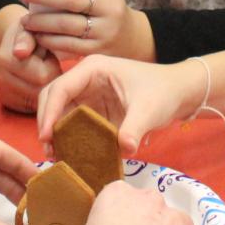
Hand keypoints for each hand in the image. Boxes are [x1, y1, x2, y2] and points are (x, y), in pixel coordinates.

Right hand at [0, 5, 62, 112]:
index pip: (42, 75)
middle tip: (49, 65)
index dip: (52, 66)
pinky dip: (39, 96)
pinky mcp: (7, 103)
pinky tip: (38, 83)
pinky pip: (31, 107)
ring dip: (46, 87)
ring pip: (37, 100)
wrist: (14, 42)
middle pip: (40, 89)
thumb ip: (27, 38)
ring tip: (43, 72)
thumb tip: (20, 52)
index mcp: (5, 59)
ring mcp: (2, 93)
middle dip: (51, 77)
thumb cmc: (30, 33)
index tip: (49, 56)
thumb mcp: (30, 28)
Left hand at [18, 0, 153, 61]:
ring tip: (25, 19)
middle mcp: (110, 7)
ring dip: (41, 21)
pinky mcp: (97, 50)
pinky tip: (37, 35)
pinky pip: (67, 45)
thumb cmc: (103, 5)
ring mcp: (105, 30)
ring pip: (66, 24)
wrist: (129, 38)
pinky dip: (49, 39)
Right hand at [37, 55, 200, 157]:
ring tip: (55, 156)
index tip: (47, 136)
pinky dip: (67, 137)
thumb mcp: (150, 109)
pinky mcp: (92, 109)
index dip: (50, 112)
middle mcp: (85, 79)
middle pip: (52, 97)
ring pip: (59, 111)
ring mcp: (87, 94)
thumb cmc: (163, 92)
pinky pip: (72, 122)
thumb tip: (124, 149)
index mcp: (93, 69)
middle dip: (47, 122)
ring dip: (54, 132)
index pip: (61, 88)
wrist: (178, 93)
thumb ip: (135, 128)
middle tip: (49, 150)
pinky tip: (68, 155)